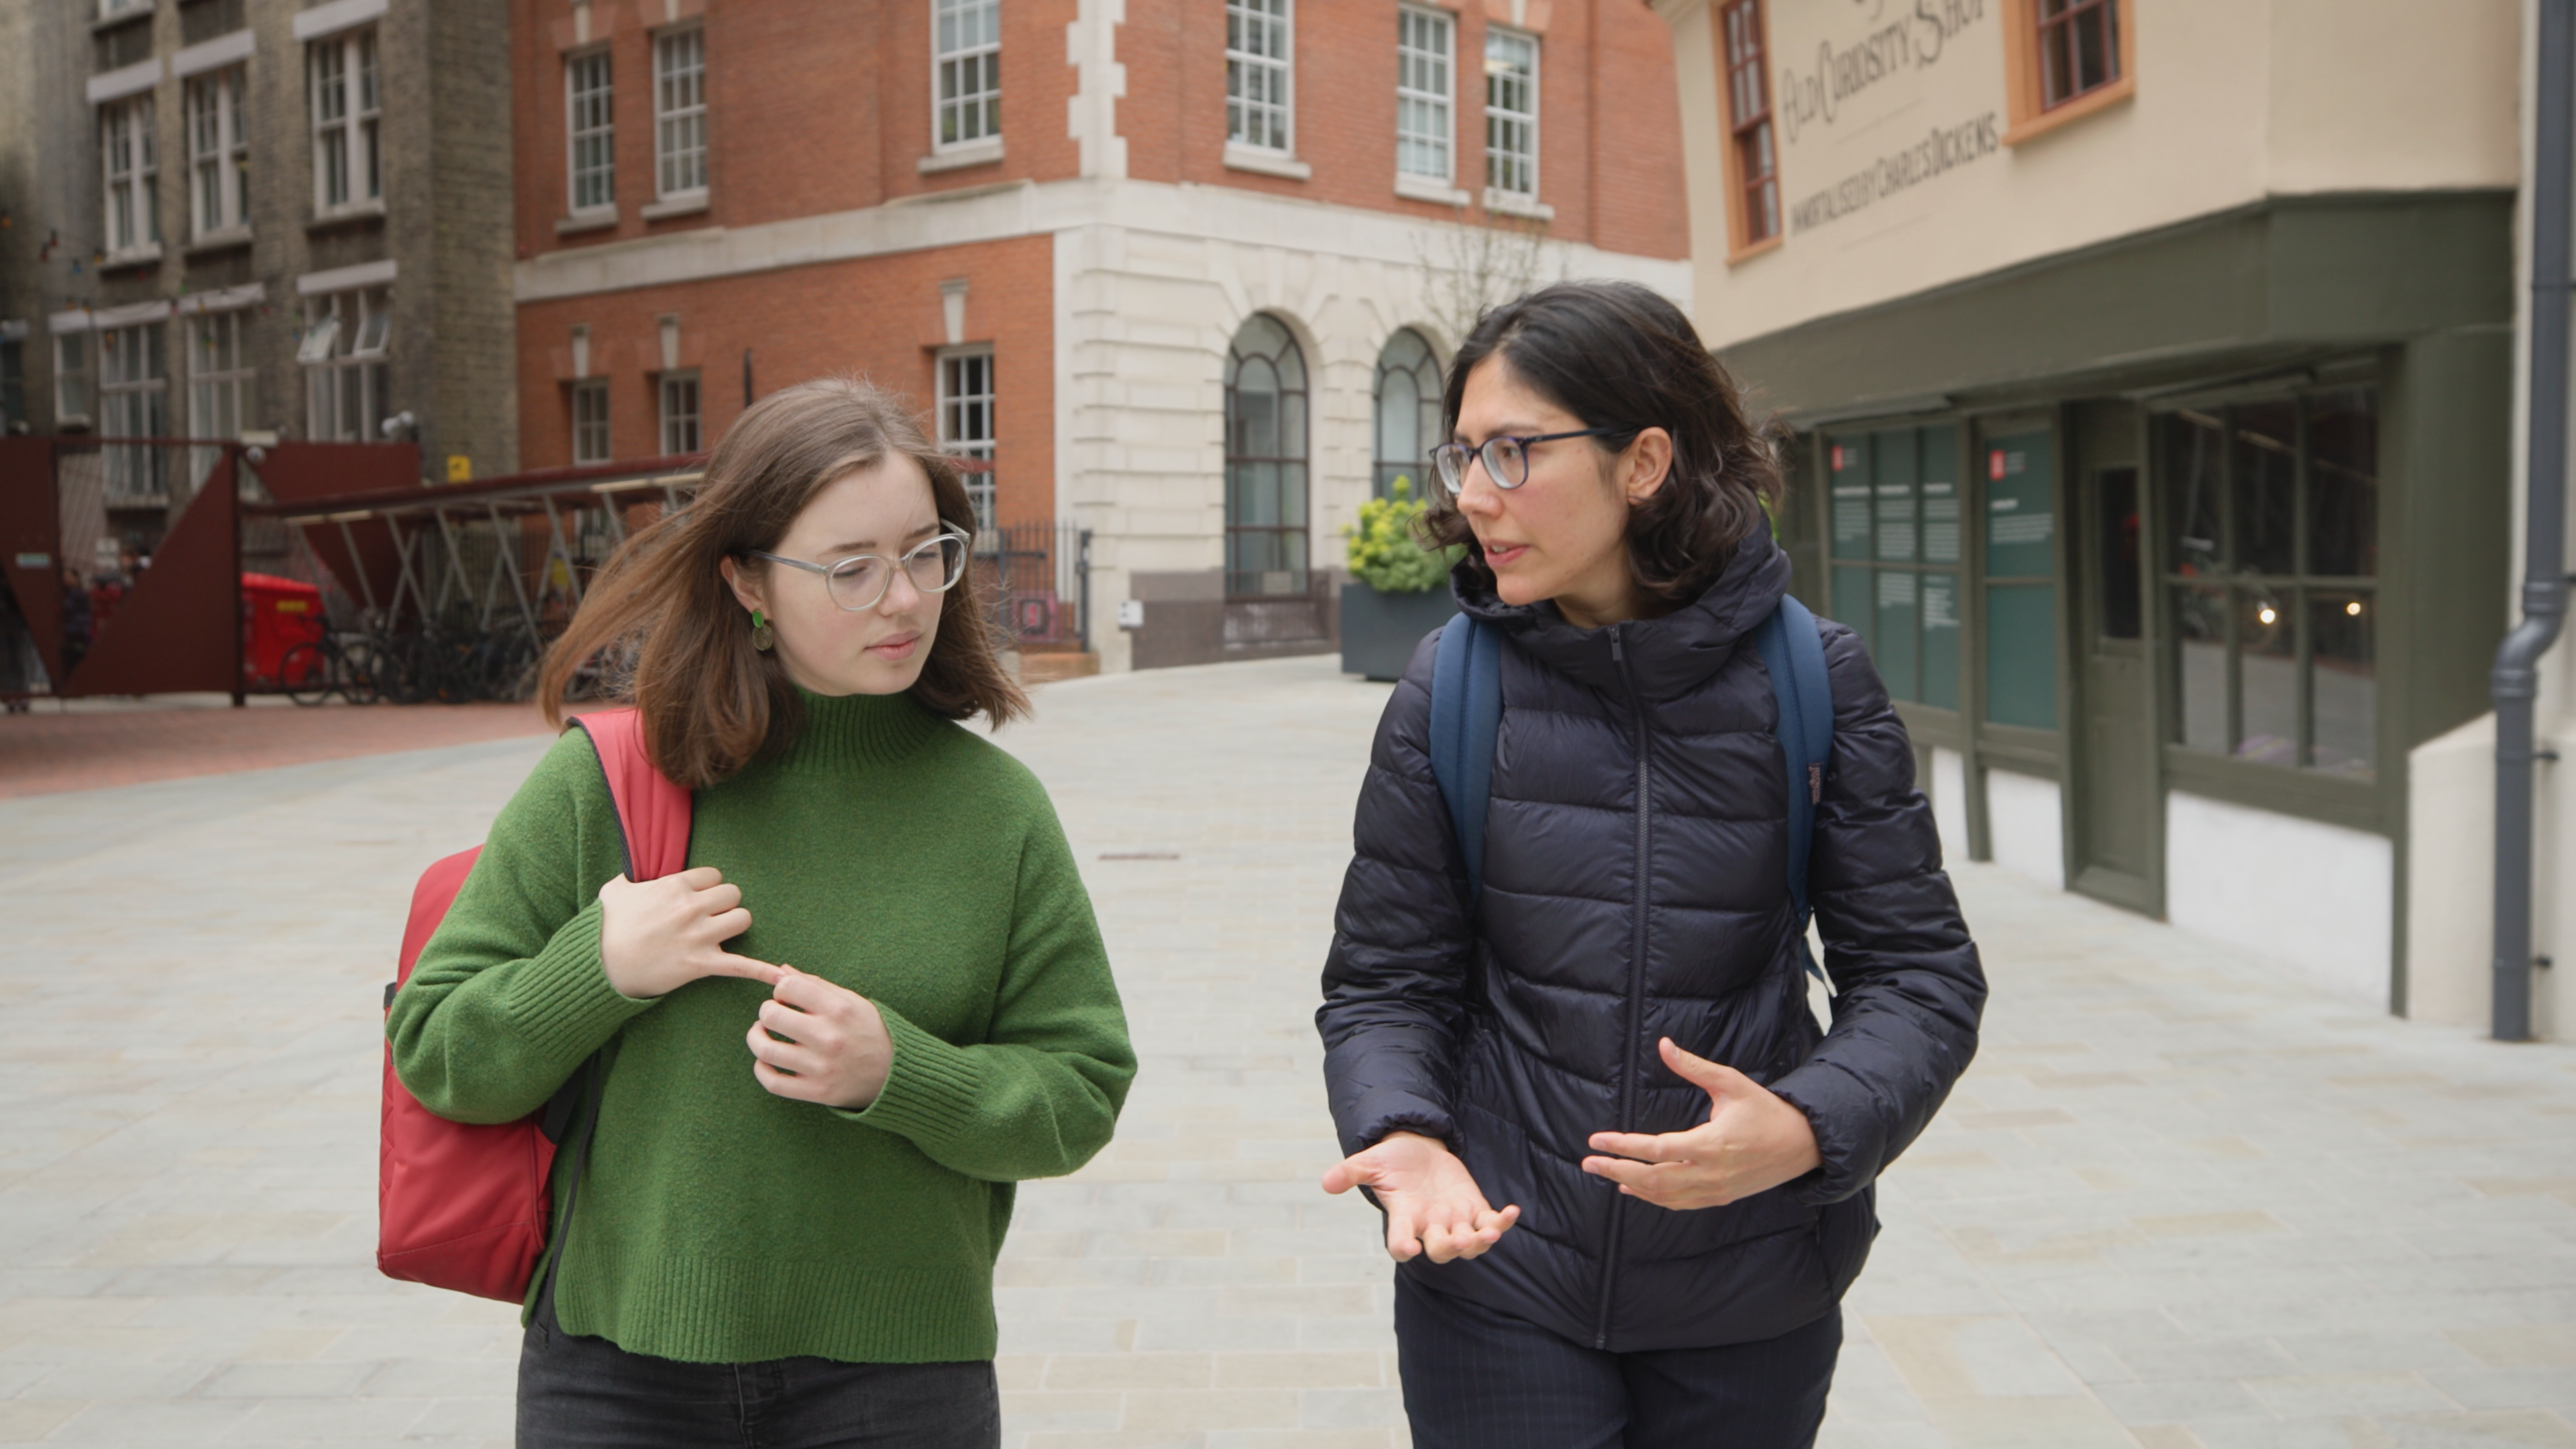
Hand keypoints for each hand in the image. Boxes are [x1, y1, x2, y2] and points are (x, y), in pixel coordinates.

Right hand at [597, 867, 779, 998]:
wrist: (599, 965)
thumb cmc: (605, 927)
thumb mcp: (616, 889)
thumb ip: (635, 876)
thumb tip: (639, 871)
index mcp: (674, 885)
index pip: (714, 875)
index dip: (708, 887)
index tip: (697, 898)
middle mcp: (691, 907)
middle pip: (733, 894)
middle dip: (724, 904)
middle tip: (709, 916)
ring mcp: (698, 936)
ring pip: (742, 919)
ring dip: (734, 925)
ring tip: (720, 933)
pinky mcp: (701, 964)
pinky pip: (741, 965)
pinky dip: (762, 971)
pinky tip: (780, 977)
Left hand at [744, 965, 893, 1109]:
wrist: (895, 1074)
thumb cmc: (870, 1031)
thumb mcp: (851, 1001)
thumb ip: (815, 985)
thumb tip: (780, 970)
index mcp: (839, 1009)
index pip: (787, 986)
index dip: (781, 989)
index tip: (787, 998)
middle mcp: (829, 1038)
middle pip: (770, 1016)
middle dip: (767, 1012)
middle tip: (775, 1015)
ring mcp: (821, 1067)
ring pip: (765, 1049)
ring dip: (756, 1038)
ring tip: (762, 1034)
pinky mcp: (816, 1091)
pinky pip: (772, 1082)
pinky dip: (761, 1069)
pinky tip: (766, 1060)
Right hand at [1321, 1131, 1521, 1262]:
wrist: (1418, 1151)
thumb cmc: (1392, 1161)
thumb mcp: (1370, 1162)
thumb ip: (1350, 1172)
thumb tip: (1325, 1183)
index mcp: (1404, 1217)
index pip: (1400, 1241)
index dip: (1403, 1248)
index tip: (1408, 1248)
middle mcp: (1430, 1225)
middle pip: (1440, 1250)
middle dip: (1450, 1248)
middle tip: (1459, 1241)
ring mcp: (1454, 1221)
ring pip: (1469, 1244)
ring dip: (1480, 1242)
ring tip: (1489, 1233)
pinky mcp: (1474, 1209)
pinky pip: (1490, 1223)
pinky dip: (1502, 1222)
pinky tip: (1512, 1211)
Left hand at [1580, 1038, 1822, 1210]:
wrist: (1802, 1145)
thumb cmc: (1765, 1110)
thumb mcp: (1731, 1083)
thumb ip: (1694, 1067)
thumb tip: (1663, 1045)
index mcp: (1712, 1144)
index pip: (1657, 1149)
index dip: (1624, 1146)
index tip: (1597, 1140)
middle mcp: (1711, 1173)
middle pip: (1653, 1179)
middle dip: (1616, 1171)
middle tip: (1588, 1162)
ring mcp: (1715, 1190)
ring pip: (1663, 1196)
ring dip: (1630, 1186)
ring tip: (1604, 1172)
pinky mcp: (1719, 1198)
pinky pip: (1679, 1204)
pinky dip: (1652, 1198)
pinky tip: (1632, 1189)